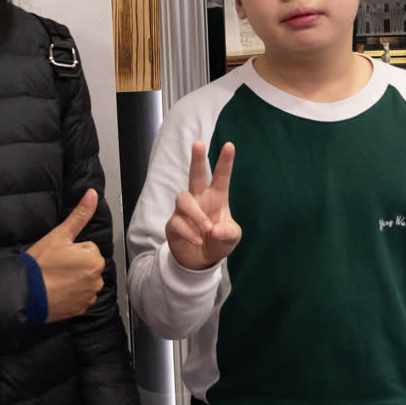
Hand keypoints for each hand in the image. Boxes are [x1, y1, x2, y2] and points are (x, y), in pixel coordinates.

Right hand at [27, 189, 104, 322]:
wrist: (25, 294)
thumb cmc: (41, 265)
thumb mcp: (59, 235)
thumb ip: (80, 215)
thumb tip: (93, 194)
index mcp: (94, 260)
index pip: (86, 248)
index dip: (70, 250)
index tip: (58, 256)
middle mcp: (97, 279)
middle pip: (86, 264)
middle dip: (74, 264)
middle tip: (55, 267)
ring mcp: (89, 296)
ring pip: (83, 280)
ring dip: (72, 279)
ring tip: (54, 279)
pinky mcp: (81, 309)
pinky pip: (79, 296)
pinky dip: (70, 294)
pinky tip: (56, 291)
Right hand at [166, 141, 239, 270]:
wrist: (201, 260)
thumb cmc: (218, 241)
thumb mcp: (232, 238)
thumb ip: (228, 232)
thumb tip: (214, 229)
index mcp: (217, 197)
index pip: (221, 176)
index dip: (225, 161)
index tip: (229, 145)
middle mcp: (199, 199)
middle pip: (195, 175)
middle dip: (197, 159)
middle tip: (198, 144)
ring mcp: (185, 210)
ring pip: (183, 199)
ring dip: (196, 214)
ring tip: (207, 228)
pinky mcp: (173, 224)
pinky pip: (177, 222)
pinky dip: (188, 231)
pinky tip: (197, 240)